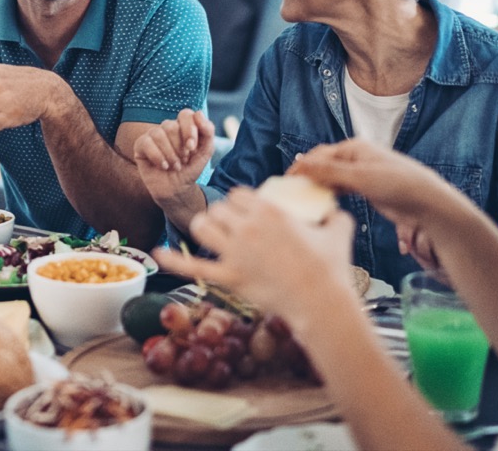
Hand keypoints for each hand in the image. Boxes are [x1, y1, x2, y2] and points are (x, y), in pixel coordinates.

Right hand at [133, 109, 213, 206]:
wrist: (177, 189)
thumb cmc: (190, 169)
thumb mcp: (206, 152)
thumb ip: (208, 131)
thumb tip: (198, 113)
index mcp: (183, 125)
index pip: (185, 115)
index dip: (189, 130)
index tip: (192, 148)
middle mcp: (167, 128)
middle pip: (171, 126)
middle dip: (179, 147)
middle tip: (183, 160)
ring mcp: (153, 135)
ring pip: (158, 134)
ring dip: (170, 154)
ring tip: (175, 166)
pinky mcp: (140, 145)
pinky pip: (146, 143)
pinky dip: (157, 157)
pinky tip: (164, 166)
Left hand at [153, 187, 356, 320]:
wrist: (321, 302)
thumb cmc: (330, 268)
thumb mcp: (339, 231)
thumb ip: (336, 217)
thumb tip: (337, 213)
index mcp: (270, 212)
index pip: (239, 195)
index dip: (239, 202)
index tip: (244, 211)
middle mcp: (248, 228)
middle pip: (219, 209)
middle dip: (221, 215)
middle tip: (228, 227)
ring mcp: (236, 253)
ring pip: (203, 227)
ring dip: (203, 228)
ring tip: (208, 234)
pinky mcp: (230, 278)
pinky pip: (195, 267)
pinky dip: (174, 260)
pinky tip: (158, 254)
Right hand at [287, 139, 461, 267]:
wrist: (426, 203)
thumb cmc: (397, 184)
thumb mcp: (360, 178)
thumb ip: (329, 172)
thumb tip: (300, 164)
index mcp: (353, 148)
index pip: (318, 155)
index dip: (301, 167)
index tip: (285, 183)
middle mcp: (355, 157)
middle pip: (322, 164)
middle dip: (307, 175)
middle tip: (291, 193)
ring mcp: (361, 172)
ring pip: (330, 177)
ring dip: (317, 185)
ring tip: (303, 199)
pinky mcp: (366, 188)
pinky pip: (341, 187)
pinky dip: (330, 193)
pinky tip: (323, 202)